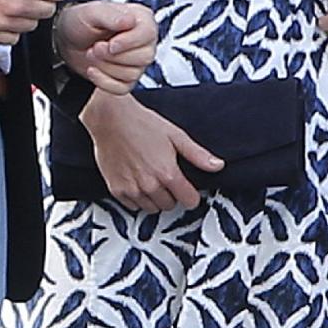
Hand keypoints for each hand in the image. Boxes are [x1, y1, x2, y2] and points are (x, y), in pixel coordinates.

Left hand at [54, 1, 156, 93]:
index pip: (148, 34)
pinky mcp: (127, 79)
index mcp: (142, 19)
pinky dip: (103, 81)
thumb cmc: (82, 21)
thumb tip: (131, 21)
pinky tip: (92, 69)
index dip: (128, 42)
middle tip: (95, 47)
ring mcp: (137, 62)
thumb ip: (111, 14)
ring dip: (106, 66)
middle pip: (145, 57)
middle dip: (114, 56)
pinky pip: (123, 89)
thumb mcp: (92, 12)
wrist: (67, 39)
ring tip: (92, 53)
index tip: (109, 44)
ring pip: (133, 74)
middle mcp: (144, 41)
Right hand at [80, 91, 223, 211]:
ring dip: (154, 198)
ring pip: (152, 208)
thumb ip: (197, 154)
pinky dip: (137, 197)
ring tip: (150, 177)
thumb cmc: (141, 123)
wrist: (110, 118)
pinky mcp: (117, 190)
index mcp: (167, 173)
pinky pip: (133, 206)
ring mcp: (132, 189)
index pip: (189, 201)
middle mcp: (150, 185)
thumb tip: (218, 165)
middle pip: (170, 205)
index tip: (186, 187)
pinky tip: (136, 180)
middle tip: (164, 176)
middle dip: (171, 194)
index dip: (190, 194)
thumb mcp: (174, 135)